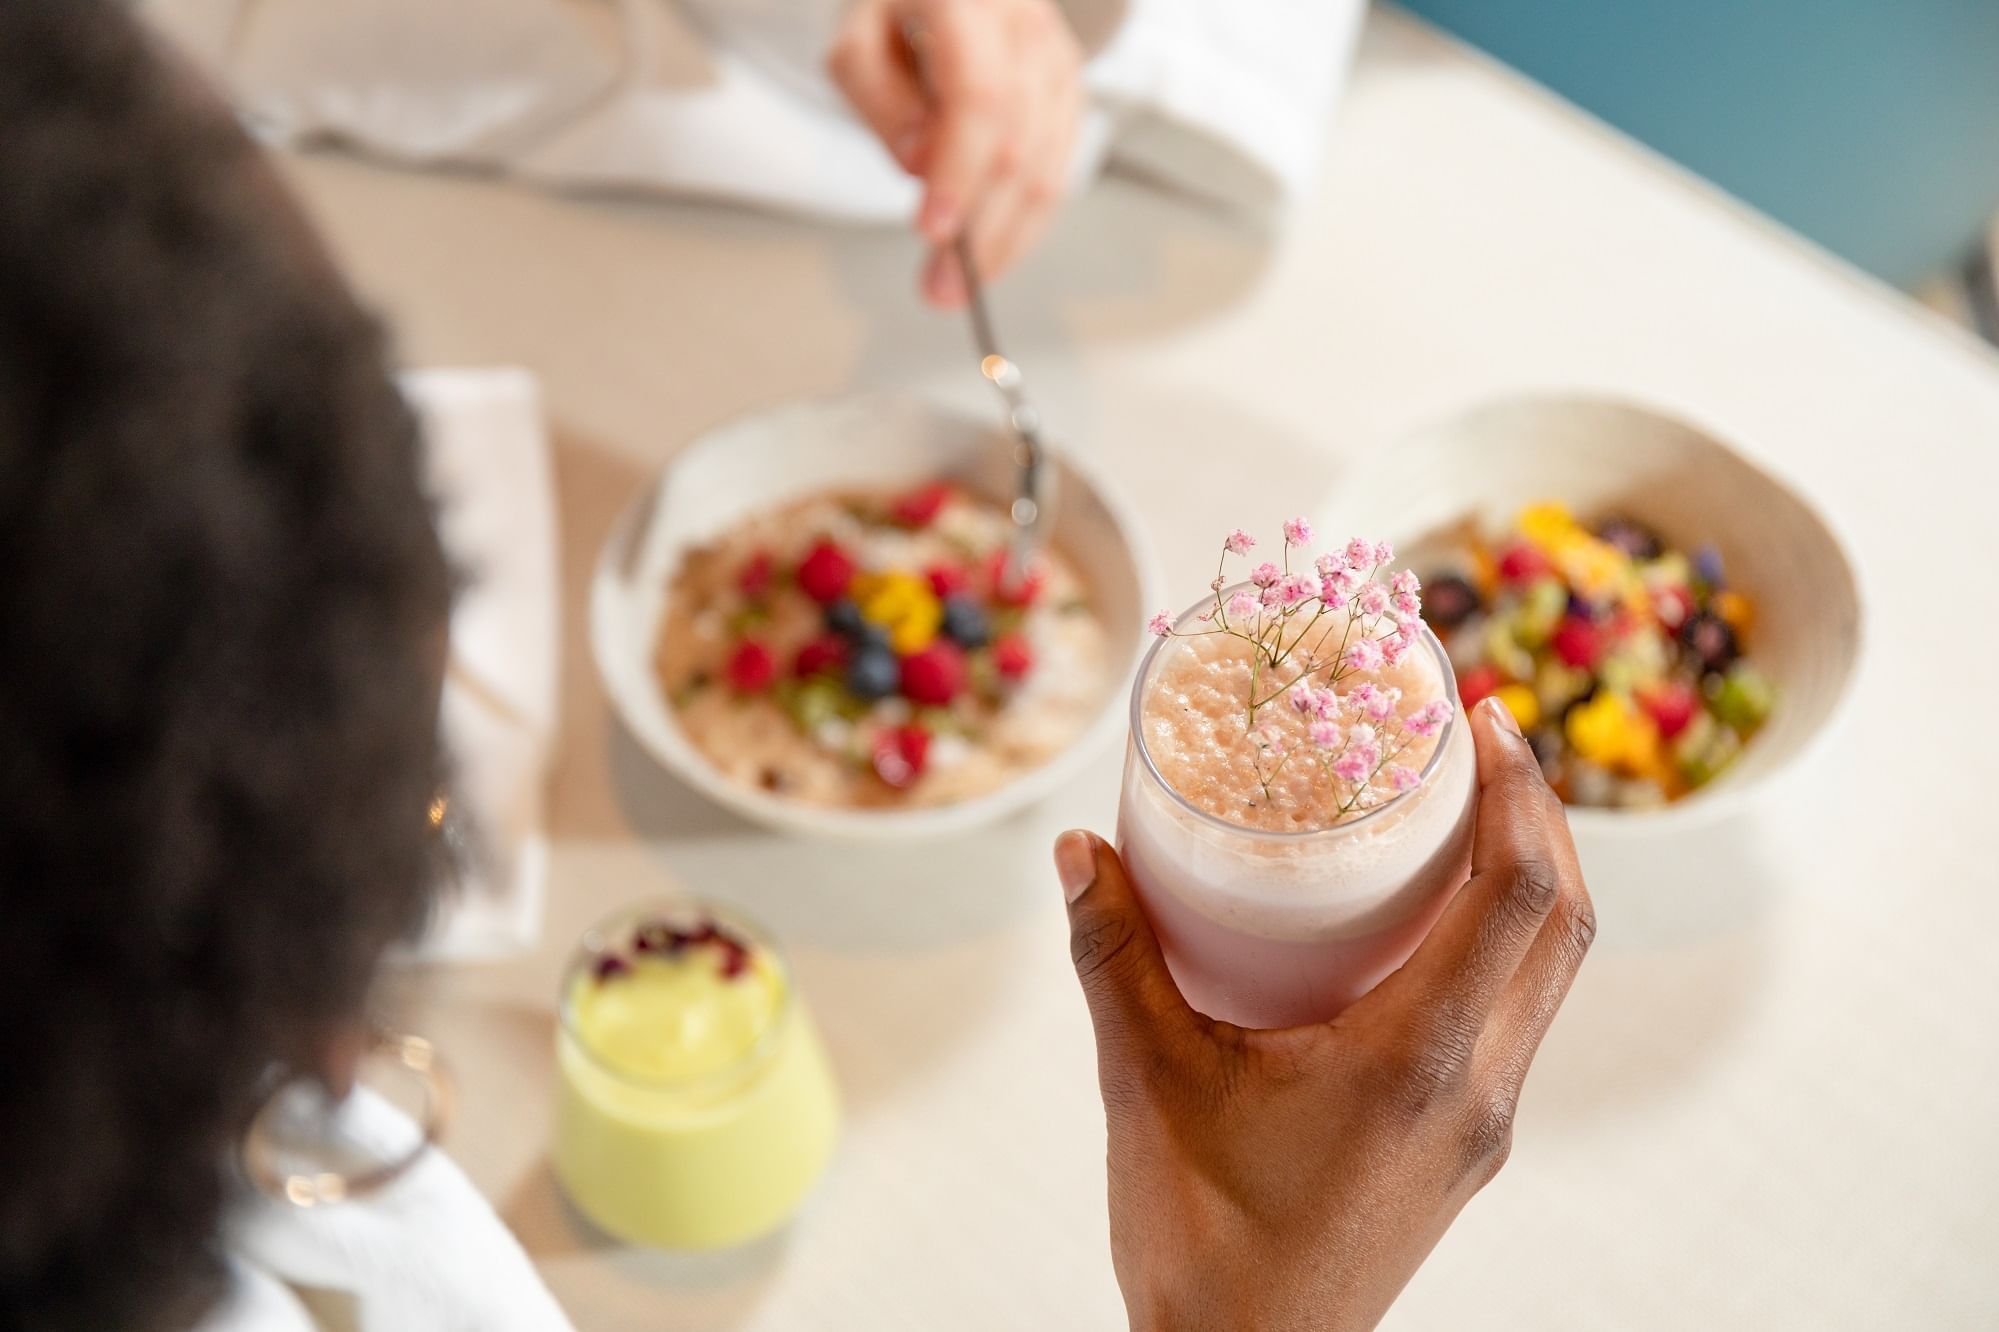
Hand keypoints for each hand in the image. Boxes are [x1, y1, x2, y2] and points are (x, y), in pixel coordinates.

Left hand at [828, 0, 1084, 306]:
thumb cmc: (894, 6)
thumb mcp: (857, 40)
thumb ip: (880, 99)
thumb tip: (921, 166)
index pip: (981, 99)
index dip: (961, 174)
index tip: (933, 232)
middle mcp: (1026, 25)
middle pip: (1019, 145)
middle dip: (981, 231)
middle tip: (939, 288)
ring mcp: (1056, 57)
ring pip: (1049, 167)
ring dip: (1006, 240)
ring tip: (962, 284)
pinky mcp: (1068, 88)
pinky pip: (1058, 168)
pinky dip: (1025, 219)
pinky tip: (992, 248)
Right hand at [1053, 698, 1595, 1331]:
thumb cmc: (1201, 1241)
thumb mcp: (1147, 1082)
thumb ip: (1114, 956)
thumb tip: (1077, 850)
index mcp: (1417, 1062)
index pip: (1519, 897)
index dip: (1520, 793)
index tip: (1484, 717)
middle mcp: (1476, 1089)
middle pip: (1562, 923)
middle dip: (1540, 815)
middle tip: (1482, 737)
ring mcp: (1482, 1123)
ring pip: (1549, 970)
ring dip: (1530, 876)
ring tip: (1467, 805)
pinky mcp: (1465, 1143)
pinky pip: (1514, 1011)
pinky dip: (1499, 938)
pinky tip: (1426, 913)